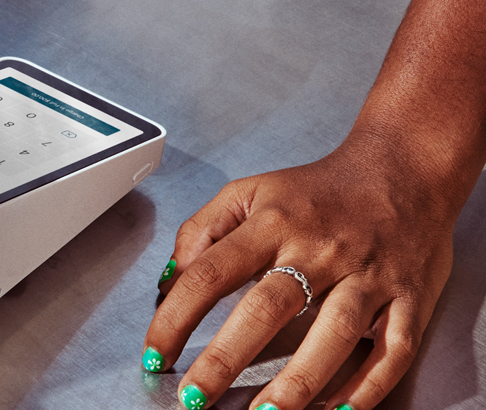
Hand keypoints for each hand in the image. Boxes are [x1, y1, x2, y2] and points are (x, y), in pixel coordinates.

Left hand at [143, 145, 462, 409]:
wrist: (404, 168)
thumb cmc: (320, 190)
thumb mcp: (250, 191)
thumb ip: (202, 229)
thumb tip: (171, 278)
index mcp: (274, 223)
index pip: (212, 273)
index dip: (176, 317)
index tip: (154, 353)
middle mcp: (321, 249)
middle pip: (268, 307)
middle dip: (227, 358)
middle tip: (196, 396)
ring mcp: (369, 275)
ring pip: (335, 331)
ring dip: (300, 379)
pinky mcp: (410, 297)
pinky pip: (393, 348)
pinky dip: (368, 385)